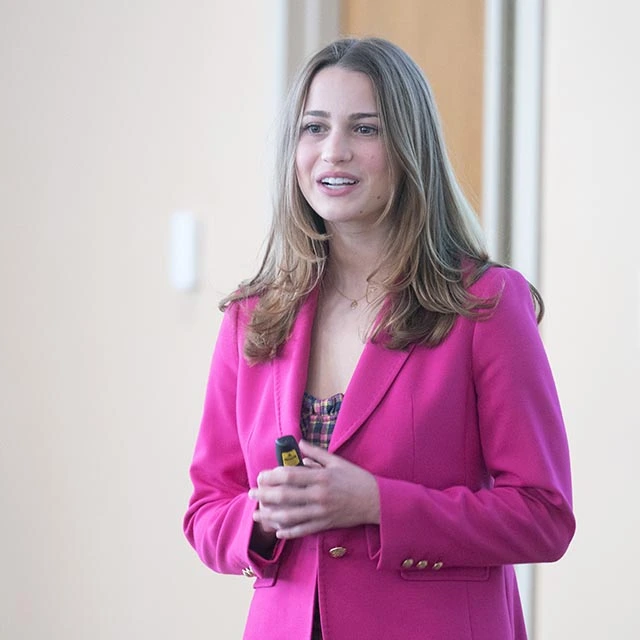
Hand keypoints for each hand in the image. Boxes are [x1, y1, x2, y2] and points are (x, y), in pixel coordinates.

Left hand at [248, 440, 379, 538]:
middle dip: (265, 495)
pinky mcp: (325, 524)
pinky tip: (277, 530)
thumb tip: (299, 444)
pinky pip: (303, 530)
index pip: (290, 475)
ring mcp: (321, 511)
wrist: (376, 501)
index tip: (261, 476)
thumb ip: (316, 453)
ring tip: (257, 514)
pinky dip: (289, 532)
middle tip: (251, 494)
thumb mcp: (337, 461)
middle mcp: (319, 494)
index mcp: (321, 476)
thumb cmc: (356, 478)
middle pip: (285, 496)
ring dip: (270, 516)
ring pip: (290, 516)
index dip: (271, 476)